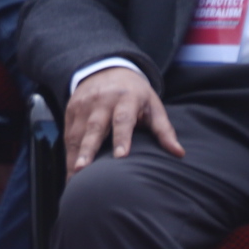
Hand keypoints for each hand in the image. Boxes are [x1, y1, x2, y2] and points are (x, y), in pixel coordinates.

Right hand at [64, 66, 183, 176]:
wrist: (107, 69)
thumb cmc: (136, 95)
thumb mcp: (152, 106)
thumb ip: (164, 130)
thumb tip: (179, 153)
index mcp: (125, 98)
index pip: (123, 119)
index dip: (122, 138)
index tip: (121, 157)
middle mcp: (102, 100)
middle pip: (94, 127)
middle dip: (88, 149)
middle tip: (83, 170)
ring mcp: (84, 104)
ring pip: (77, 132)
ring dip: (75, 156)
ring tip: (75, 178)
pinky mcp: (71, 109)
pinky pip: (68, 134)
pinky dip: (69, 154)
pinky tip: (72, 173)